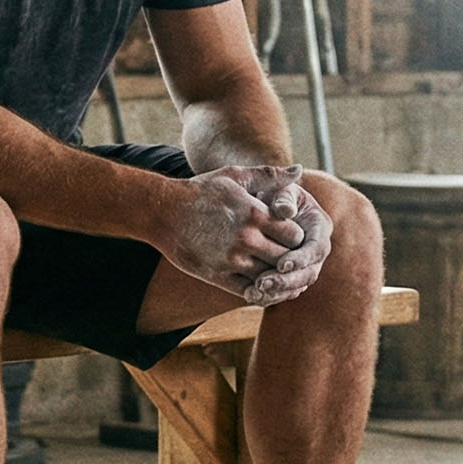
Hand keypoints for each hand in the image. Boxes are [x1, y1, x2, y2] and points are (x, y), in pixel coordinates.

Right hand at [160, 167, 298, 302]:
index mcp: (254, 213)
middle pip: (286, 258)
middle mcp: (245, 238)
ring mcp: (231, 260)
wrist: (163, 211)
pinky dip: (258, 291)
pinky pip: (248, 292)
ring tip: (277, 271)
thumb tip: (299, 171)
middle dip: (291, 259)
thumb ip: (269, 175)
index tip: (292, 236)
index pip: (295, 235)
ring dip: (276, 277)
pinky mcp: (216, 276)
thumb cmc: (201, 191)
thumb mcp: (234, 176)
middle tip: (291, 258)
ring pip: (269, 278)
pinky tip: (259, 282)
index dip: (298, 237)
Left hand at [226, 165, 332, 304]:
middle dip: (287, 281)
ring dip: (277, 292)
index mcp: (319, 227)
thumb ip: (283, 197)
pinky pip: (284, 291)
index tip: (281, 264)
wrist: (260, 204)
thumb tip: (285, 210)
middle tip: (263, 283)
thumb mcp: (278, 189)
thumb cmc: (271, 192)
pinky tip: (250, 295)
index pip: (316, 248)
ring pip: (296, 286)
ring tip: (254, 291)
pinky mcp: (289, 275)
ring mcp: (304, 265)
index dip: (301, 259)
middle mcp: (315, 249)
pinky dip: (269, 296)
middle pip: (309, 273)